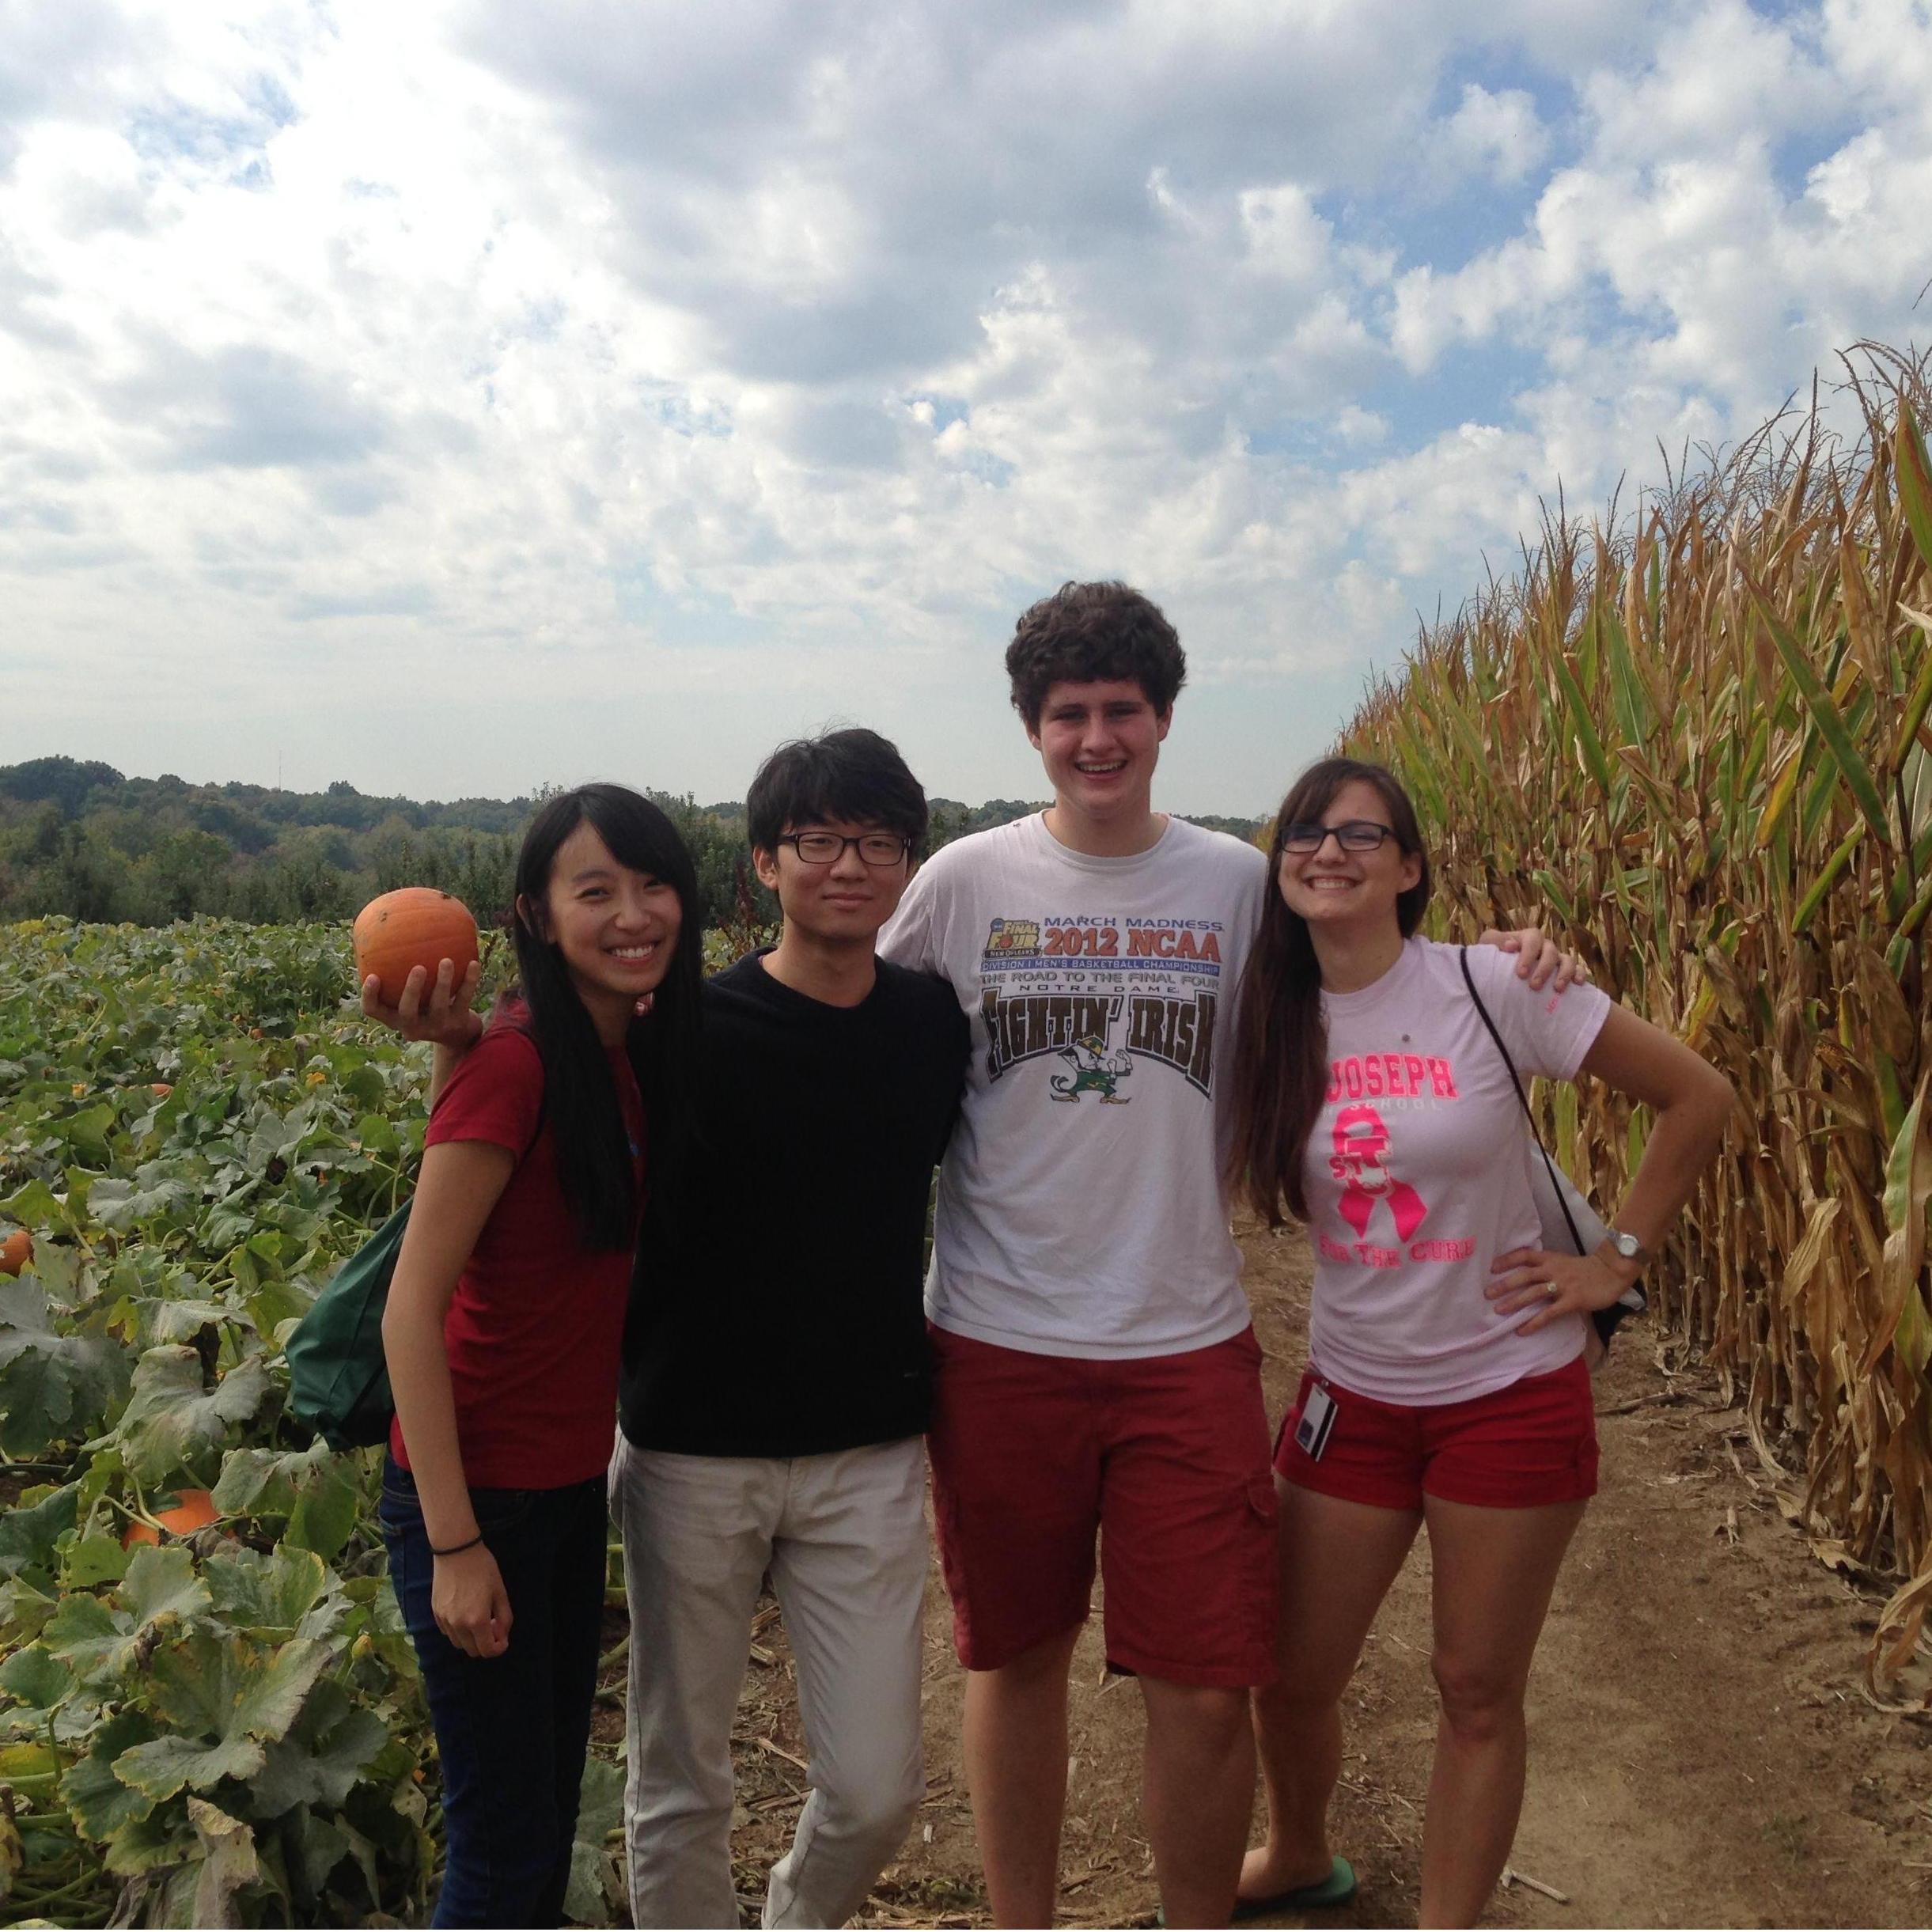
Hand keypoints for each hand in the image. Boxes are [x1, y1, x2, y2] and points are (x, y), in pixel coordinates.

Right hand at [362, 957, 483, 1048]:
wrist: (457, 1034)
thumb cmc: (426, 1005)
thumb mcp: (410, 995)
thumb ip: (397, 973)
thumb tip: (389, 932)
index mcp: (395, 1018)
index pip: (373, 1011)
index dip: (370, 996)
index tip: (372, 976)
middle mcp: (413, 1026)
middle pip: (407, 1012)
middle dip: (412, 990)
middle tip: (418, 968)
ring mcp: (436, 1027)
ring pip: (438, 1005)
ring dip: (443, 982)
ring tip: (447, 961)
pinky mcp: (458, 1024)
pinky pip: (464, 999)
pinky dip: (469, 981)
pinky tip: (474, 963)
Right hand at [431, 1542, 512, 1658]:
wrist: (456, 1551)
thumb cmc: (482, 1568)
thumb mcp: (500, 1591)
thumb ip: (505, 1617)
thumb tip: (502, 1635)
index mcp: (476, 1621)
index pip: (487, 1650)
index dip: (498, 1649)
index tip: (503, 1639)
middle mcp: (458, 1625)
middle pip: (472, 1651)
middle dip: (485, 1644)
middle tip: (493, 1625)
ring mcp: (444, 1620)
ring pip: (458, 1643)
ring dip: (471, 1639)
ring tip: (478, 1619)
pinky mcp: (435, 1613)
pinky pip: (448, 1632)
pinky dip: (458, 1631)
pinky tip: (465, 1613)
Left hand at [1480, 926, 1590, 991]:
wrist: (1499, 974)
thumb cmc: (1494, 958)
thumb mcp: (1488, 946)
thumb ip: (1495, 941)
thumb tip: (1511, 945)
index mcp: (1527, 938)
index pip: (1533, 938)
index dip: (1528, 954)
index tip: (1520, 973)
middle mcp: (1544, 946)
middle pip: (1551, 951)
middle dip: (1544, 968)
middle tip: (1534, 985)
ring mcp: (1557, 958)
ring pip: (1567, 959)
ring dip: (1564, 973)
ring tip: (1557, 988)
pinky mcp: (1566, 971)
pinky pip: (1579, 969)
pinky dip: (1580, 975)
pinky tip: (1577, 984)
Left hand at [1487, 1245, 1633, 1335]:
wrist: (1612, 1271)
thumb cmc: (1587, 1268)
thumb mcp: (1563, 1261)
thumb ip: (1547, 1267)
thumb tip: (1527, 1276)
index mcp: (1550, 1258)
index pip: (1524, 1255)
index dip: (1507, 1260)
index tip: (1491, 1267)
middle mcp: (1553, 1270)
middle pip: (1524, 1276)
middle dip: (1504, 1285)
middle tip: (1487, 1294)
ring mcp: (1563, 1285)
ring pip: (1533, 1293)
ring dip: (1515, 1303)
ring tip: (1499, 1311)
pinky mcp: (1572, 1301)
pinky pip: (1549, 1313)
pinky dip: (1534, 1322)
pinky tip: (1522, 1330)